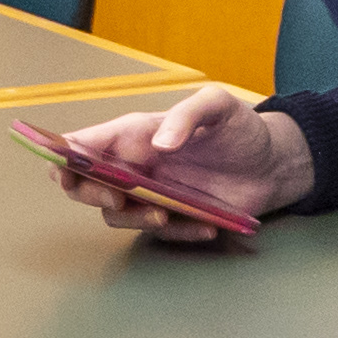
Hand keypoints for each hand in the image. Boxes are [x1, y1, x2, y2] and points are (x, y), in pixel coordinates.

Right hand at [48, 88, 314, 244]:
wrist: (274, 163)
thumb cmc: (241, 128)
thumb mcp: (218, 106)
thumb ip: (188, 115)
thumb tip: (160, 144)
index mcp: (134, 134)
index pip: (83, 144)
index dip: (62, 157)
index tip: (66, 170)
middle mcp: (135, 165)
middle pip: (86, 184)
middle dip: (88, 194)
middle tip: (115, 198)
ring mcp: (152, 194)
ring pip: (117, 215)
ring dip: (135, 219)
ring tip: (165, 215)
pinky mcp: (173, 217)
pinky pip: (161, 232)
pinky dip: (180, 232)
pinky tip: (206, 226)